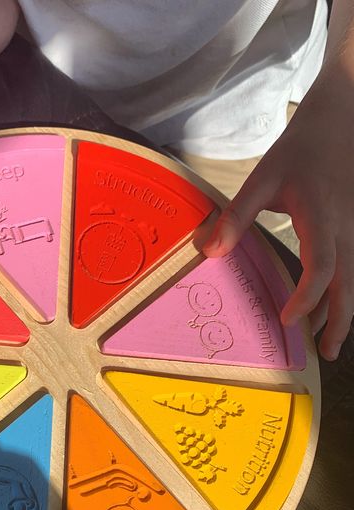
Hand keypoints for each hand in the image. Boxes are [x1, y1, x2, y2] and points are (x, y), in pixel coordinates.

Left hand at [202, 61, 353, 360]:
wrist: (345, 114)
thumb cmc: (301, 147)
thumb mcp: (263, 178)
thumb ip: (236, 216)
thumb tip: (209, 252)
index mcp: (321, 218)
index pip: (321, 267)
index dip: (307, 297)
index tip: (287, 321)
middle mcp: (346, 229)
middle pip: (347, 284)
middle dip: (337, 321)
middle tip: (323, 355)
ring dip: (342, 312)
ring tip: (329, 345)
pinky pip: (353, 267)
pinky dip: (343, 292)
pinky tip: (332, 309)